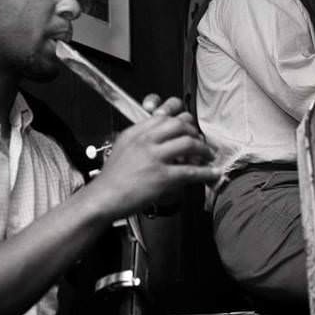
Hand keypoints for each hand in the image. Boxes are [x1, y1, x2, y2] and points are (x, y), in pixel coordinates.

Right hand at [88, 95, 220, 218]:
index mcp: (135, 133)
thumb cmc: (110, 179)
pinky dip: (206, 172)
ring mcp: (154, 158)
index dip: (180, 119)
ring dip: (203, 149)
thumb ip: (140, 139)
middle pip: (179, 124)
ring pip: (188, 143)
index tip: (187, 125)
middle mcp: (145, 141)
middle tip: (200, 140)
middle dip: (194, 131)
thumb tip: (160, 139)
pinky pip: (190, 171)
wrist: (101, 198)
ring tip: (208, 155)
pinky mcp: (162, 177)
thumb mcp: (122, 148)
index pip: (163, 116)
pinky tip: (212, 174)